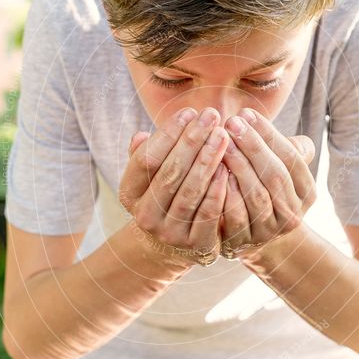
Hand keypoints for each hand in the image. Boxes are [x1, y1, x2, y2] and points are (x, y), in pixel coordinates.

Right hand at [118, 107, 229, 265]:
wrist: (173, 246)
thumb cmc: (165, 196)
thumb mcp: (149, 178)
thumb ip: (145, 155)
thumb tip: (140, 135)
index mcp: (130, 194)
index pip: (146, 159)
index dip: (167, 134)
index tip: (189, 112)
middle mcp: (145, 216)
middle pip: (170, 172)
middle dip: (192, 141)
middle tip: (211, 115)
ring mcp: (169, 233)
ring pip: (191, 191)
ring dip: (208, 160)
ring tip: (222, 134)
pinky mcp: (195, 245)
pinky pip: (209, 213)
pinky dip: (219, 188)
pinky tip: (229, 166)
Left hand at [219, 108, 316, 258]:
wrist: (249, 235)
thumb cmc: (260, 187)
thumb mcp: (276, 166)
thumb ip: (274, 144)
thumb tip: (251, 117)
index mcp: (306, 192)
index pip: (292, 158)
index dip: (269, 134)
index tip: (246, 113)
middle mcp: (293, 214)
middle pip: (275, 175)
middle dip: (253, 146)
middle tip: (231, 122)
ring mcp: (270, 231)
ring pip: (257, 195)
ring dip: (238, 165)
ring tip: (221, 142)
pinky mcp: (245, 243)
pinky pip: (236, 216)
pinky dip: (226, 193)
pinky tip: (214, 171)